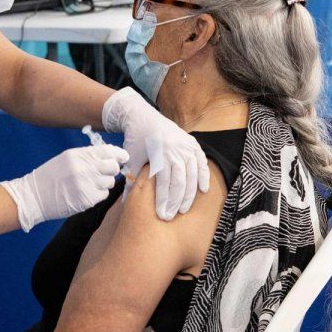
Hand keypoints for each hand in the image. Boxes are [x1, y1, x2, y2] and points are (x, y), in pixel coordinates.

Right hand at [0, 144, 128, 231]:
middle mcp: (84, 168)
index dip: (119, 155)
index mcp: (79, 155)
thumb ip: (88, 156)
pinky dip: (98, 194)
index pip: (109, 151)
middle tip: (105, 172)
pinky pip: (103, 195)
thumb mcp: (67, 158)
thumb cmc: (51, 175)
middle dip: (113, 170)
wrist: (34, 196)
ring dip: (104, 183)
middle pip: (113, 167)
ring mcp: (86, 185)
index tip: (123, 158)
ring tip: (90, 184)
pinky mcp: (86, 200)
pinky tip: (86, 192)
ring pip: (110, 182)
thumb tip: (111, 156)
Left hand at [103, 88, 208, 219]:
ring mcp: (185, 145)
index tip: (161, 215)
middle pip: (180, 181)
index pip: (164, 182)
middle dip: (176, 201)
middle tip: (171, 216)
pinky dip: (204, 176)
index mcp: (159, 154)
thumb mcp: (132, 159)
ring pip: (192, 174)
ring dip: (190, 193)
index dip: (163, 200)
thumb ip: (131, 182)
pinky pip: (201, 162)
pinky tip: (203, 190)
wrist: (141, 115)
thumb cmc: (135, 139)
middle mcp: (175, 150)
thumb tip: (127, 203)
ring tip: (184, 208)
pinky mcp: (192, 143)